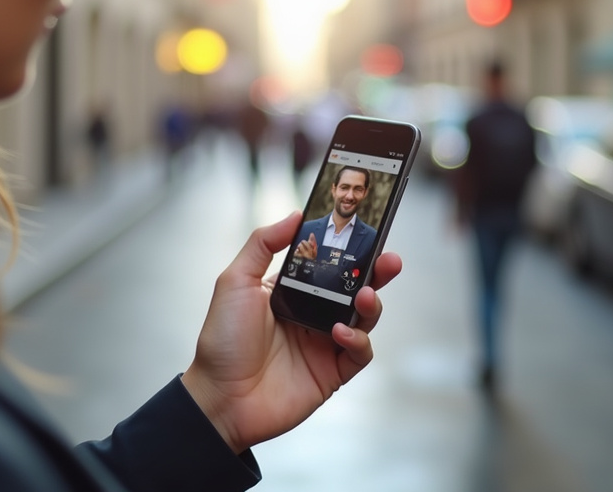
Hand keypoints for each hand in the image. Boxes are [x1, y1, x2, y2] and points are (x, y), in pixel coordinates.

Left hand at [182, 211, 401, 453]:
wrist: (221, 397)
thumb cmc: (222, 339)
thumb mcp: (235, 281)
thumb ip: (263, 244)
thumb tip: (295, 215)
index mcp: (292, 290)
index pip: (328, 263)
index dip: (347, 249)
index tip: (364, 230)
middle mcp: (312, 314)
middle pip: (354, 288)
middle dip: (376, 272)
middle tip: (390, 259)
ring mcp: (324, 344)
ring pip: (363, 318)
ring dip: (371, 305)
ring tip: (365, 295)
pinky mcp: (332, 372)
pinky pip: (359, 353)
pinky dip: (357, 341)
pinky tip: (340, 334)